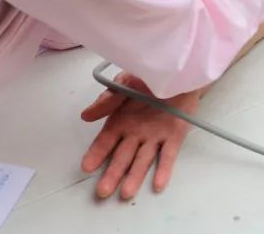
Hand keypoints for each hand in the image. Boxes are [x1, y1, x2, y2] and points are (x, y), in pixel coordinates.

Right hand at [80, 73, 201, 198]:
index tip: (86, 167)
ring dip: (135, 177)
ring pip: (142, 160)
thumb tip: (86, 115)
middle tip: (103, 191)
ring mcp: (154, 137)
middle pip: (122, 157)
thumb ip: (108, 99)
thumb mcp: (125, 83)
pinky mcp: (173, 136)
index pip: (105, 142)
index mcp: (120, 121)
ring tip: (126, 193)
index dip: (96, 154)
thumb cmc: (148, 77)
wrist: (178, 71)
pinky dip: (163, 169)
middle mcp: (135, 133)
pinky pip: (167, 154)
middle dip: (112, 174)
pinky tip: (158, 185)